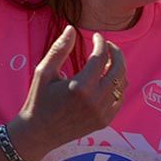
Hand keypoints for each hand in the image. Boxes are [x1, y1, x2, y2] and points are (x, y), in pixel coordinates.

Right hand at [13, 27, 126, 152]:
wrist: (39, 132)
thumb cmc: (39, 99)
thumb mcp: (43, 71)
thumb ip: (59, 49)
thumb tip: (71, 29)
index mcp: (79, 86)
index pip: (101, 57)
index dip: (101, 43)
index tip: (96, 36)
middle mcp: (95, 100)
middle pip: (118, 69)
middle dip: (116, 53)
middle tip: (108, 45)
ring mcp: (102, 112)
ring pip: (122, 84)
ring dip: (118, 68)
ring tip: (107, 61)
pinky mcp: (104, 121)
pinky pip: (119, 99)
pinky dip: (117, 86)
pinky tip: (107, 79)